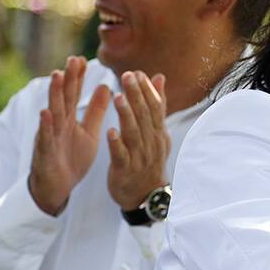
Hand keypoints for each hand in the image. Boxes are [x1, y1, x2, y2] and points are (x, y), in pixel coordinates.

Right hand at [29, 56, 111, 215]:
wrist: (57, 187)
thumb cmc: (71, 157)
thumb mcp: (88, 131)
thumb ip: (95, 111)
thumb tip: (105, 86)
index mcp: (68, 118)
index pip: (73, 94)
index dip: (77, 77)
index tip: (82, 58)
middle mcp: (57, 124)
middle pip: (63, 97)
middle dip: (68, 78)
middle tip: (73, 59)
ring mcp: (49, 136)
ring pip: (52, 112)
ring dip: (54, 94)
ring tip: (57, 76)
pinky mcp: (45, 152)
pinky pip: (45, 137)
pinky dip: (45, 126)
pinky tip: (46, 112)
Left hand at [106, 71, 171, 210]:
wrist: (146, 196)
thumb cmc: (148, 159)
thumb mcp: (157, 132)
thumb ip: (157, 105)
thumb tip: (159, 77)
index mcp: (158, 132)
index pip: (154, 107)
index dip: (146, 90)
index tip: (137, 73)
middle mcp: (151, 143)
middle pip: (144, 117)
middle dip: (136, 96)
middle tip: (127, 76)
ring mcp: (139, 157)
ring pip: (133, 133)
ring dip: (126, 115)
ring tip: (117, 98)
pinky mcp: (125, 170)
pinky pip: (121, 155)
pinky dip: (116, 143)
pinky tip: (110, 131)